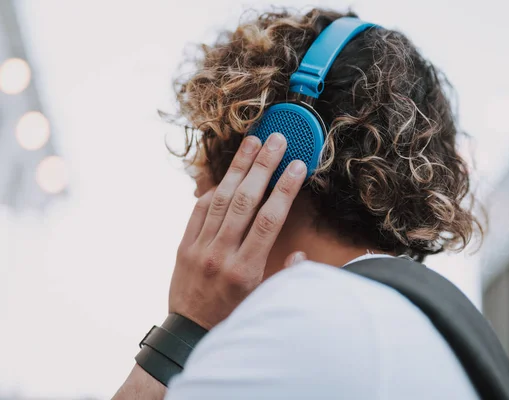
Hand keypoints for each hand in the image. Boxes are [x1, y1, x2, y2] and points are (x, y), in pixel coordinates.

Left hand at [169, 133, 306, 328]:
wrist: (188, 332)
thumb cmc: (232, 316)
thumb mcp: (263, 302)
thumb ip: (284, 277)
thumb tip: (300, 254)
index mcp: (246, 270)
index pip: (269, 220)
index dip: (285, 189)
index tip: (297, 166)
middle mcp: (222, 254)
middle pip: (245, 201)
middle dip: (263, 166)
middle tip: (275, 139)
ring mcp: (200, 247)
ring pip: (221, 199)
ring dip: (238, 168)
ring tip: (252, 143)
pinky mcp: (184, 245)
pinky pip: (199, 209)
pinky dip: (213, 190)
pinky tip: (227, 174)